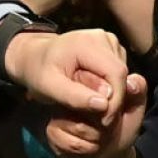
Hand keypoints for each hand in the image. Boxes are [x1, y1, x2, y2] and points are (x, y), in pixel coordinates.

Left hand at [3, 28, 128, 124]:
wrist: (34, 56)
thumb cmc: (38, 72)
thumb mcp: (49, 88)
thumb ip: (75, 96)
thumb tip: (104, 105)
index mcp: (86, 42)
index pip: (115, 72)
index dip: (115, 99)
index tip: (105, 121)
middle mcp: (102, 37)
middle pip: (121, 72)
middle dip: (115, 99)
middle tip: (101, 120)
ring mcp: (108, 39)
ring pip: (122, 73)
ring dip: (114, 93)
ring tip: (94, 105)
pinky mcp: (110, 45)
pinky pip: (118, 70)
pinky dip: (112, 85)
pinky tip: (96, 92)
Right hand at [47, 71, 147, 157]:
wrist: (108, 156)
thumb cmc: (121, 126)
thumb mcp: (135, 107)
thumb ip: (138, 90)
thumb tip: (131, 81)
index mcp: (91, 80)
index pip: (100, 84)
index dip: (112, 103)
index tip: (116, 111)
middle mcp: (72, 92)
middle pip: (88, 105)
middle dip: (104, 121)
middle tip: (107, 124)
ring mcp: (59, 112)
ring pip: (80, 126)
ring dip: (96, 136)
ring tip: (99, 135)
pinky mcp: (52, 130)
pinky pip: (72, 141)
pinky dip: (87, 148)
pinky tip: (89, 145)